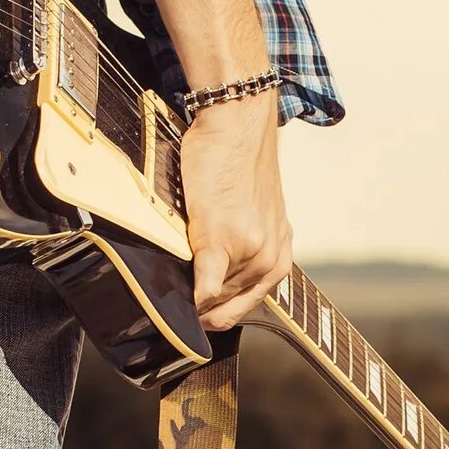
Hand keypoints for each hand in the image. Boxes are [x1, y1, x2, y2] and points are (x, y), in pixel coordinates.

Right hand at [179, 100, 290, 331]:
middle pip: (228, 307)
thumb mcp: (257, 215)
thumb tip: (212, 280)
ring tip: (170, 296)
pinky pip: (207, 282)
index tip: (198, 322)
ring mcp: (247, 251)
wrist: (238, 126)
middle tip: (178, 314)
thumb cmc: (239, 165)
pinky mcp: (219, 238)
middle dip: (203, 313)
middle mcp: (269, 259)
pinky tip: (184, 302)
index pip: (246, 306)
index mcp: (279, 256)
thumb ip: (244, 249)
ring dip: (192, 303)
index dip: (220, 317)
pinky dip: (195, 295)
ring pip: (214, 299)